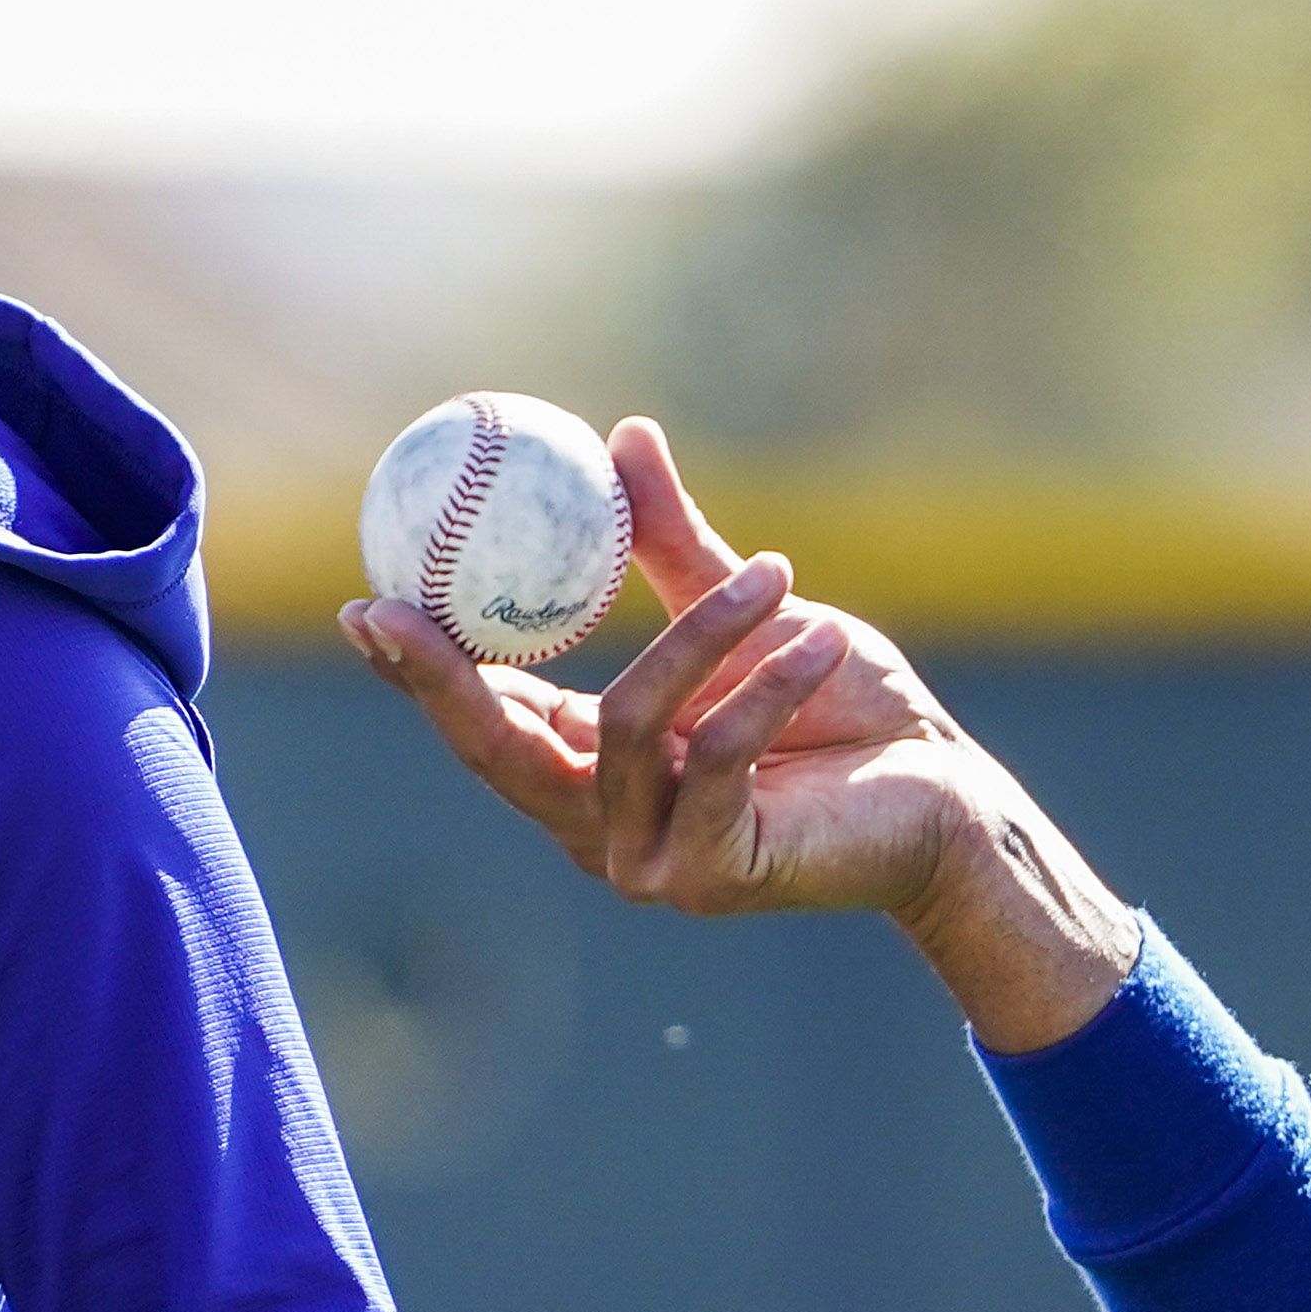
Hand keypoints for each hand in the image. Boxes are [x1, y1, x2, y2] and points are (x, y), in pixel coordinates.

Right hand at [343, 419, 1138, 1049]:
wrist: (942, 794)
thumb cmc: (846, 708)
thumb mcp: (744, 614)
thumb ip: (674, 545)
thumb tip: (622, 435)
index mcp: (590, 766)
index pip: (483, 718)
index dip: (417, 667)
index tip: (367, 600)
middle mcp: (599, 825)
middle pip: (496, 750)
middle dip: (444, 680)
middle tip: (412, 603)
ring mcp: (649, 862)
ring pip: (628, 725)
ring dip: (703, 636)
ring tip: (776, 575)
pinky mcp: (714, 876)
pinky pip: (719, 755)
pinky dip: (768, 685)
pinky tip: (826, 637)